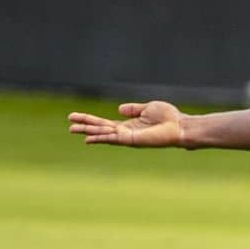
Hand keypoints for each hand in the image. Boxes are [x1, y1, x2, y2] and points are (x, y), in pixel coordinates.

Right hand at [67, 101, 187, 147]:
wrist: (180, 126)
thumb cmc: (169, 118)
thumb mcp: (148, 108)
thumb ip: (133, 109)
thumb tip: (118, 109)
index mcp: (128, 125)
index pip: (105, 123)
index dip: (91, 120)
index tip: (75, 116)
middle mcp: (125, 132)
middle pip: (100, 129)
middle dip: (85, 126)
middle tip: (69, 123)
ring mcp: (127, 137)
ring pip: (103, 133)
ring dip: (87, 131)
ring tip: (72, 129)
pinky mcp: (131, 140)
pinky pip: (112, 138)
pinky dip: (100, 138)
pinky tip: (88, 139)